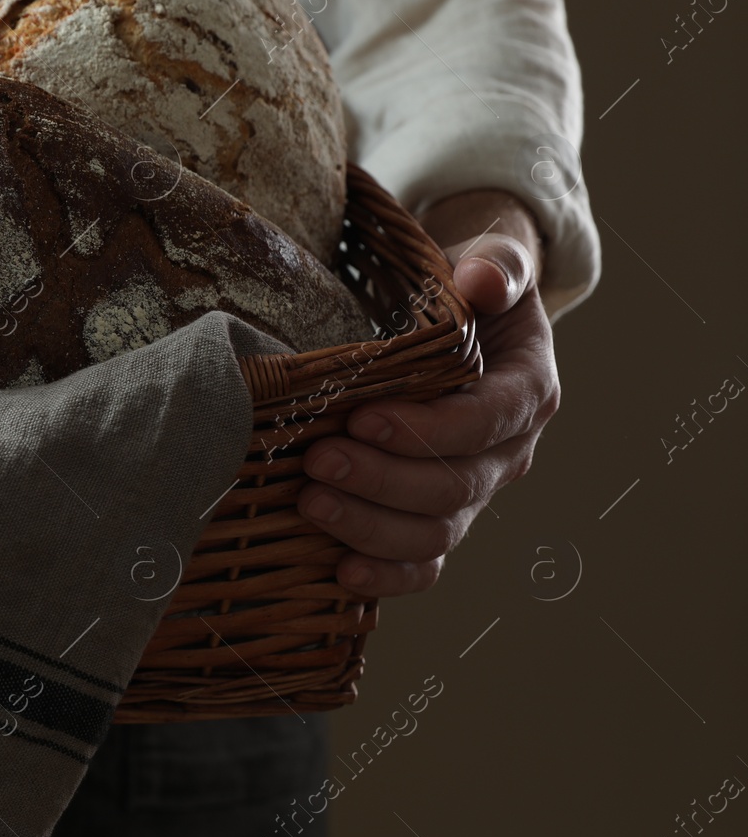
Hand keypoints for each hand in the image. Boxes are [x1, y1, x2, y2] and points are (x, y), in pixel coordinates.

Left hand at [299, 189, 560, 596]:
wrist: (463, 315)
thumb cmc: (471, 285)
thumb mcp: (492, 260)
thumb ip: (499, 266)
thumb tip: (482, 282)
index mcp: (526, 392)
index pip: (486, 424)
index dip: (427, 430)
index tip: (361, 418)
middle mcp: (506, 452)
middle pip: (453, 487)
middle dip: (381, 480)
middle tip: (315, 459)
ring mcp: (473, 492)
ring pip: (434, 533)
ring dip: (370, 527)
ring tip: (310, 502)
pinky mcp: (437, 517)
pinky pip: (422, 563)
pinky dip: (387, 577)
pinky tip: (339, 573)